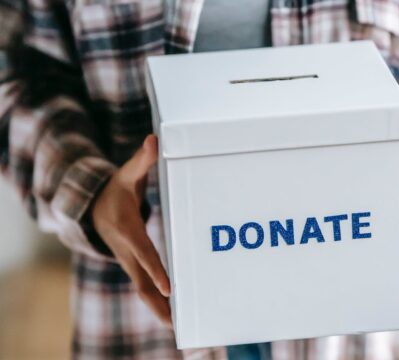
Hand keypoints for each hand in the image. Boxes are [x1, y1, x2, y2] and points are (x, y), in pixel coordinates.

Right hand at [92, 134, 171, 325]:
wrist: (91, 207)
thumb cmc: (114, 189)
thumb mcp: (127, 173)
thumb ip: (143, 159)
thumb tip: (155, 139)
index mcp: (128, 230)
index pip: (145, 253)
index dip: (156, 270)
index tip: (170, 288)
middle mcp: (127, 251)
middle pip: (142, 281)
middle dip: (157, 302)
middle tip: (176, 322)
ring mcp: (128, 261)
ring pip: (142, 289)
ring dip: (157, 309)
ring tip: (177, 327)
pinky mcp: (131, 265)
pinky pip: (144, 287)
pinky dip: (155, 302)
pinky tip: (172, 315)